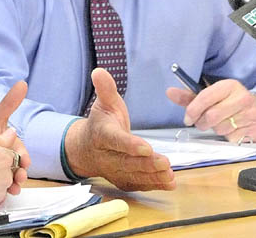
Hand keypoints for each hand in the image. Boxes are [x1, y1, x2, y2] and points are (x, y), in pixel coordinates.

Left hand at [0, 80, 29, 190]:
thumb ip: (10, 102)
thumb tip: (22, 83)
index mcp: (12, 146)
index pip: (23, 154)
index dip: (25, 158)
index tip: (24, 161)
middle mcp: (9, 159)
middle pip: (19, 169)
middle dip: (20, 174)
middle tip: (18, 178)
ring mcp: (2, 170)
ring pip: (12, 180)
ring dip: (13, 185)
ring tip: (11, 188)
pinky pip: (3, 188)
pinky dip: (3, 191)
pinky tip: (1, 192)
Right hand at [65, 69, 174, 190]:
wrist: (85, 148)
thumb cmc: (101, 123)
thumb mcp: (104, 104)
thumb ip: (106, 89)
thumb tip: (99, 71)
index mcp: (101, 134)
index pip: (114, 140)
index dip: (129, 144)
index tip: (145, 147)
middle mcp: (106, 155)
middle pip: (126, 161)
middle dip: (145, 163)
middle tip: (165, 162)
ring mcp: (113, 170)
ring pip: (132, 175)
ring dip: (152, 176)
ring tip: (170, 174)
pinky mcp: (122, 180)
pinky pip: (137, 184)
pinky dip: (153, 185)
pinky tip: (169, 183)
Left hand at [166, 79, 255, 142]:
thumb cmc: (230, 103)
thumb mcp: (212, 96)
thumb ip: (189, 96)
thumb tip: (169, 92)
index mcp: (229, 86)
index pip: (204, 97)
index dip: (192, 110)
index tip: (188, 118)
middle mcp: (243, 98)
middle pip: (211, 116)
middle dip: (202, 123)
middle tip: (203, 123)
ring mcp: (251, 114)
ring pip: (220, 129)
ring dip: (216, 130)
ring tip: (222, 124)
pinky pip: (232, 139)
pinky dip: (228, 138)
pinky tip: (233, 130)